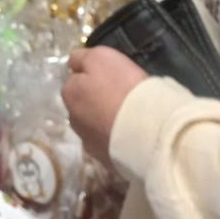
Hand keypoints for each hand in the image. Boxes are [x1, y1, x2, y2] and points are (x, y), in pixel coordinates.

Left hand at [61, 47, 148, 165]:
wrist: (149, 131)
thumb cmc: (124, 88)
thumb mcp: (101, 57)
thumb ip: (82, 58)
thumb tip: (74, 64)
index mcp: (70, 94)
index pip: (75, 81)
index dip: (92, 77)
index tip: (111, 78)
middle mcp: (73, 120)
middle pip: (83, 106)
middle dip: (96, 101)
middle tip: (121, 97)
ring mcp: (90, 144)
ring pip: (95, 127)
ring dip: (106, 122)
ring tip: (129, 119)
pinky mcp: (108, 161)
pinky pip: (110, 145)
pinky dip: (117, 140)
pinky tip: (133, 137)